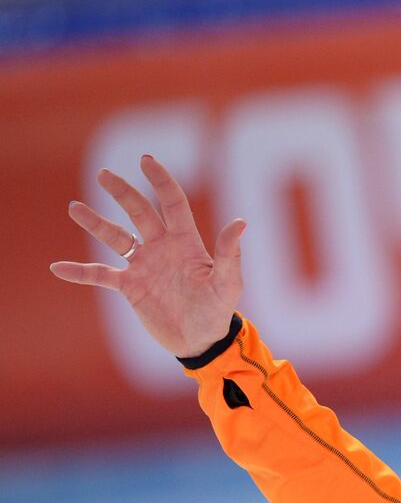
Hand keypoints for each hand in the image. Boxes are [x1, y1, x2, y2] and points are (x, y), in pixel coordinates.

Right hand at [50, 154, 245, 358]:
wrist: (202, 342)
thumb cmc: (218, 311)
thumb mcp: (228, 285)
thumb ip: (230, 255)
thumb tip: (240, 222)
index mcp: (186, 242)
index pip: (173, 203)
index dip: (160, 182)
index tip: (146, 160)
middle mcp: (162, 248)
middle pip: (139, 213)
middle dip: (123, 193)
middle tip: (104, 174)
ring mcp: (143, 266)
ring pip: (115, 238)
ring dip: (95, 223)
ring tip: (74, 208)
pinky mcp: (130, 287)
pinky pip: (100, 276)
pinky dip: (80, 273)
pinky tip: (58, 268)